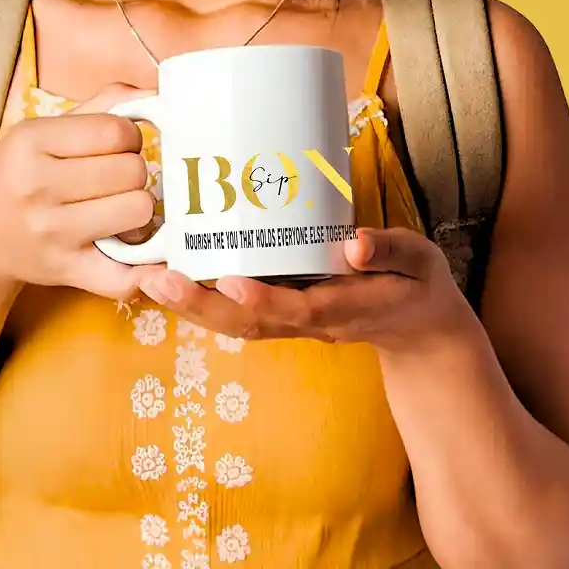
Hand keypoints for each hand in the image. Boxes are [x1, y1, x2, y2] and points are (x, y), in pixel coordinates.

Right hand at [0, 83, 159, 302]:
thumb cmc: (18, 176)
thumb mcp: (41, 131)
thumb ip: (100, 106)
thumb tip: (156, 91)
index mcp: (30, 141)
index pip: (116, 131)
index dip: (129, 137)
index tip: (117, 147)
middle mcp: (37, 186)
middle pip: (133, 172)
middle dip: (133, 173)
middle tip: (115, 180)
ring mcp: (52, 232)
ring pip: (139, 211)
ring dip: (138, 210)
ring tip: (118, 207)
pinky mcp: (65, 271)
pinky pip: (126, 274)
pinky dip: (146, 269)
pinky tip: (145, 254)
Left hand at [135, 227, 474, 353]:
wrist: (418, 328)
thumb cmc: (417, 286)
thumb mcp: (419, 263)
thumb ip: (389, 251)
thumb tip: (354, 241)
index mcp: (342, 309)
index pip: (296, 310)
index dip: (263, 299)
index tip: (231, 282)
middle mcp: (308, 321)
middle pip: (248, 323)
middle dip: (201, 305)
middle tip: (158, 281)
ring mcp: (292, 321)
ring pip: (235, 323)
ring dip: (190, 306)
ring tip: (149, 281)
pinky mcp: (283, 313)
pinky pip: (237, 314)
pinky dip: (202, 302)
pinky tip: (171, 281)